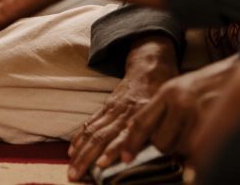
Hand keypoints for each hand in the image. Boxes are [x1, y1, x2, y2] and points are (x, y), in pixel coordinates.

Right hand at [67, 36, 177, 181]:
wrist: (150, 66)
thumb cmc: (162, 91)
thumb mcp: (168, 109)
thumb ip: (162, 130)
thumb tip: (163, 155)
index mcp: (139, 113)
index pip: (124, 135)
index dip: (114, 150)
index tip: (102, 165)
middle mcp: (122, 113)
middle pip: (100, 137)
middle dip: (87, 157)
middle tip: (75, 175)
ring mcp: (112, 109)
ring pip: (92, 132)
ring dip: (80, 152)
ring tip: (71, 168)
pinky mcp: (106, 106)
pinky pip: (90, 123)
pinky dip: (80, 137)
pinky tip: (72, 149)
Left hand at [109, 53, 236, 167]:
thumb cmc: (211, 82)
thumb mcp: (180, 88)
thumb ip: (161, 108)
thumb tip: (135, 129)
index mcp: (168, 92)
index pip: (142, 122)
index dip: (131, 142)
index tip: (124, 157)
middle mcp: (180, 102)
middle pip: (160, 142)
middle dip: (167, 146)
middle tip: (178, 137)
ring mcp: (199, 114)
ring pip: (180, 149)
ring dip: (185, 148)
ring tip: (197, 132)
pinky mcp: (217, 124)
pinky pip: (200, 151)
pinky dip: (200, 153)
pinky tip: (205, 142)